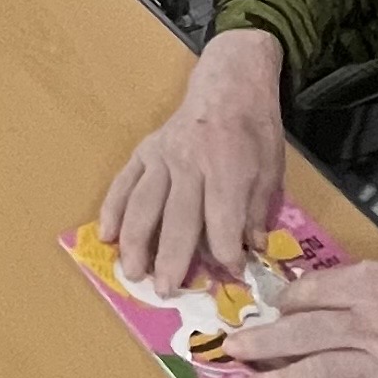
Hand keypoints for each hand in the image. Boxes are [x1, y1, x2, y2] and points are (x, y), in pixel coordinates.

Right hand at [98, 28, 286, 294]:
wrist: (228, 85)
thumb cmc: (254, 131)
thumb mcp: (271, 170)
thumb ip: (257, 211)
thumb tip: (249, 250)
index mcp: (228, 169)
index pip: (222, 222)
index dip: (226, 253)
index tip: (231, 274)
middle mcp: (190, 164)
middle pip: (178, 219)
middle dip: (172, 259)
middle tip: (166, 291)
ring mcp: (162, 157)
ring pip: (143, 205)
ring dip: (136, 242)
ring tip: (133, 274)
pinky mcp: (144, 152)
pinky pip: (123, 184)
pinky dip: (112, 210)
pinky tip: (107, 236)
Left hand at [223, 258, 377, 377]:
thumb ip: (360, 284)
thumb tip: (309, 295)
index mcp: (373, 282)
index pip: (308, 294)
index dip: (279, 307)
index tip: (259, 316)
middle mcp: (375, 319)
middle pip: (301, 332)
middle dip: (258, 342)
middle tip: (225, 351)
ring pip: (321, 372)